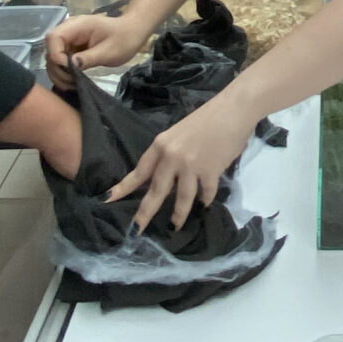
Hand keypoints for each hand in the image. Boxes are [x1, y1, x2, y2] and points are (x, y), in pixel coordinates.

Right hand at [46, 10, 153, 87]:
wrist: (132, 33)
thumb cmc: (124, 40)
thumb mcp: (109, 52)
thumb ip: (88, 58)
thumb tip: (69, 66)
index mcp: (77, 25)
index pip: (53, 38)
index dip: (56, 55)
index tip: (69, 69)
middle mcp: (69, 31)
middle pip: (50, 49)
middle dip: (57, 68)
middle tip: (72, 82)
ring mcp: (69, 40)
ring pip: (53, 58)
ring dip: (59, 73)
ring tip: (73, 84)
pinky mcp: (71, 49)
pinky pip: (60, 61)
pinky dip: (64, 73)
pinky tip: (73, 81)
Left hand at [109, 90, 259, 232]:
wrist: (234, 110)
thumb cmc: (208, 119)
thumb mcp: (180, 135)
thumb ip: (170, 156)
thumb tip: (165, 181)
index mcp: (161, 145)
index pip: (139, 171)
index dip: (124, 187)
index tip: (108, 199)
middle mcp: (172, 156)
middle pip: (156, 191)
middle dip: (145, 213)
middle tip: (136, 230)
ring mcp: (191, 165)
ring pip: (181, 199)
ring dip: (178, 215)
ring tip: (175, 225)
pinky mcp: (210, 171)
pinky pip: (205, 194)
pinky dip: (205, 200)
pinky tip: (205, 204)